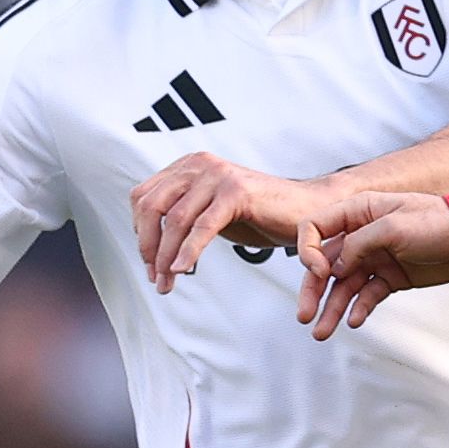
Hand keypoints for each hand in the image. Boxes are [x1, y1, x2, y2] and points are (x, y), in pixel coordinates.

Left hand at [132, 152, 334, 294]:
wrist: (308, 211)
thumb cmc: (262, 214)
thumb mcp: (213, 212)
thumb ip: (185, 216)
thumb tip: (152, 241)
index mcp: (189, 166)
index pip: (143, 197)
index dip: (140, 232)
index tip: (149, 262)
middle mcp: (199, 165)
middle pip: (152, 207)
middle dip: (149, 248)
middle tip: (155, 277)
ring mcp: (218, 176)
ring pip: (175, 220)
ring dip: (166, 257)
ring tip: (168, 282)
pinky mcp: (236, 192)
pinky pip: (202, 226)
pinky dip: (188, 252)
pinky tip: (183, 270)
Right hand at [295, 189, 448, 338]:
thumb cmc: (438, 222)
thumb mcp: (394, 227)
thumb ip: (359, 244)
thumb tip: (335, 266)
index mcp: (357, 212)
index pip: (315, 229)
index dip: (309, 251)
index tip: (319, 272)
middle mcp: (361, 235)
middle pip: (324, 264)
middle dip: (313, 290)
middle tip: (305, 315)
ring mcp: (375, 257)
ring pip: (344, 285)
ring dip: (332, 308)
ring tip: (322, 331)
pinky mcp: (390, 277)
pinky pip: (367, 295)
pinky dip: (359, 308)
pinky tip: (354, 321)